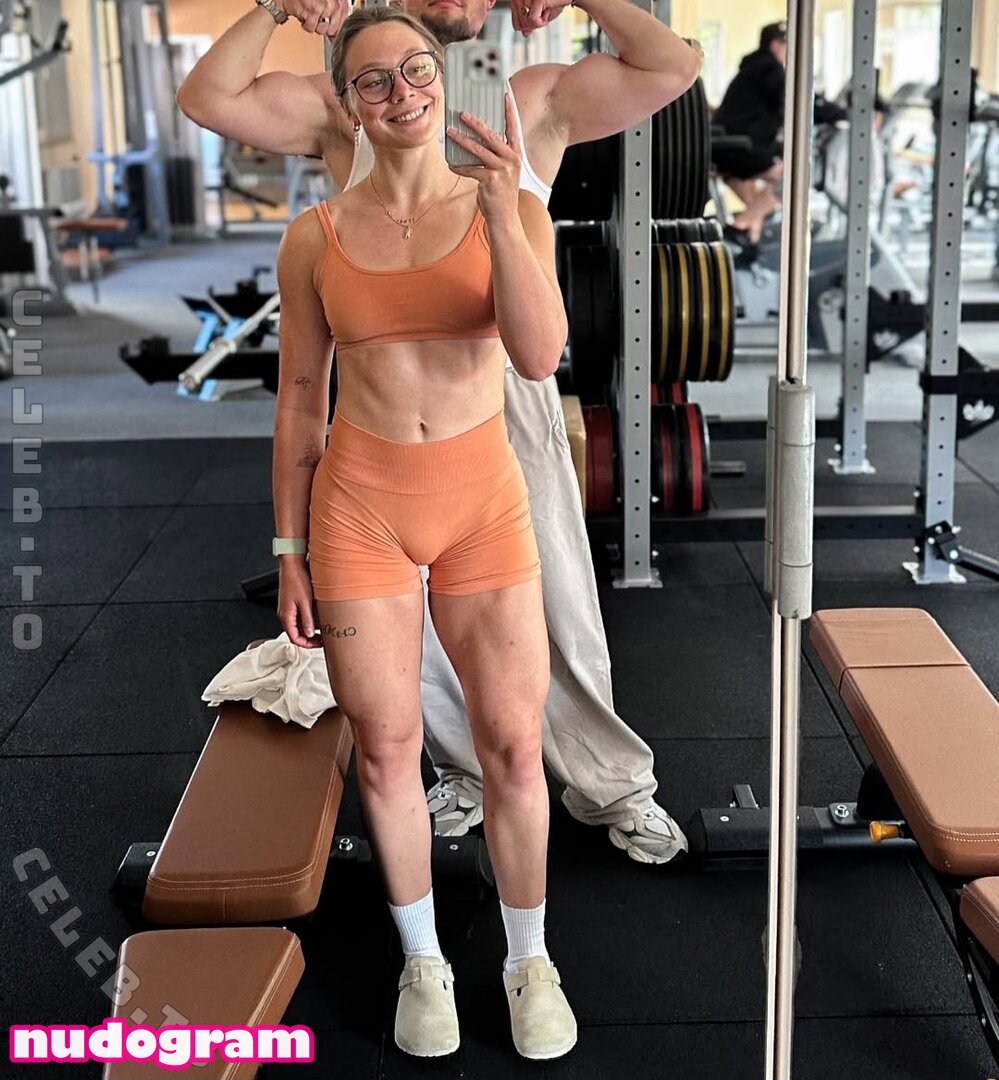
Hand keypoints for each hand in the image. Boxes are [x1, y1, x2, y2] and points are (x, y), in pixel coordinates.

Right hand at [277, 560, 321, 647]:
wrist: (292, 565)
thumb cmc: (296, 580)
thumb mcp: (305, 602)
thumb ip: (307, 620)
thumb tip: (310, 633)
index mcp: (286, 616)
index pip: (294, 638)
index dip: (307, 644)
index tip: (319, 644)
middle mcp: (285, 614)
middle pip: (296, 634)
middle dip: (310, 639)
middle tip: (323, 639)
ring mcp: (288, 609)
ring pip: (298, 626)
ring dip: (309, 630)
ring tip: (322, 630)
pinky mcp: (292, 604)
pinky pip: (299, 618)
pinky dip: (308, 622)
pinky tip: (317, 620)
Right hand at [281, 0, 348, 35]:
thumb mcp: (327, 5)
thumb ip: (335, 20)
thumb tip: (335, 39)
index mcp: (341, 2)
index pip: (344, 25)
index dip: (334, 28)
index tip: (328, 24)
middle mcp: (335, 3)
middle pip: (332, 31)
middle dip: (323, 27)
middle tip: (315, 15)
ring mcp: (325, 6)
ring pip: (321, 30)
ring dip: (313, 25)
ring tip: (309, 13)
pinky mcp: (313, 10)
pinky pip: (311, 28)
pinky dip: (305, 23)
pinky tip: (304, 12)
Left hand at [447, 93, 521, 223]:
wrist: (504, 218)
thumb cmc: (501, 193)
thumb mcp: (503, 171)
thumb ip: (495, 155)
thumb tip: (477, 140)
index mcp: (516, 154)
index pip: (513, 126)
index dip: (509, 109)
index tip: (505, 92)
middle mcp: (511, 159)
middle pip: (492, 135)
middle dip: (476, 123)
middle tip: (462, 113)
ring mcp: (502, 170)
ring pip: (479, 150)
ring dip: (462, 140)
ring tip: (450, 132)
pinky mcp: (491, 181)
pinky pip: (471, 170)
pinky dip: (459, 167)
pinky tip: (451, 164)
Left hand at [510, 0, 572, 36]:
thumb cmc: (556, 2)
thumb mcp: (541, 15)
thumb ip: (530, 24)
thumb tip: (525, 35)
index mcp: (517, 1)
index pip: (516, 25)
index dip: (528, 27)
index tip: (539, 16)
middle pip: (520, 27)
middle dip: (534, 25)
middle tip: (544, 13)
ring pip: (527, 25)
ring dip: (540, 22)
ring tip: (547, 9)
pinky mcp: (536, 0)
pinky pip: (533, 22)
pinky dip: (542, 21)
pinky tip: (549, 10)